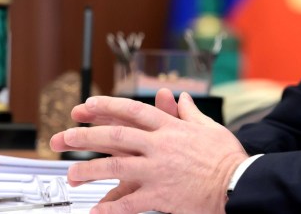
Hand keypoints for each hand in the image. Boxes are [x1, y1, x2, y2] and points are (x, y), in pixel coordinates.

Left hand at [49, 89, 247, 213]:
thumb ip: (189, 112)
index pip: (133, 111)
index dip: (107, 106)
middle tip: (63, 137)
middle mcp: (160, 146)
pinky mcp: (160, 196)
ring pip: (116, 167)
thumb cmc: (225, 156)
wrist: (237, 183)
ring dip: (90, 170)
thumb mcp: (209, 127)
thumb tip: (180, 97)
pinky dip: (110, 208)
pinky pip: (129, 203)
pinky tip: (94, 211)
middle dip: (87, 136)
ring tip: (70, 175)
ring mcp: (158, 171)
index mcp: (171, 128)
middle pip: (117, 136)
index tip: (86, 105)